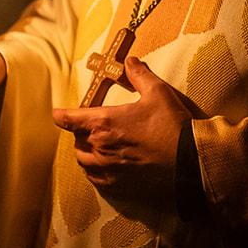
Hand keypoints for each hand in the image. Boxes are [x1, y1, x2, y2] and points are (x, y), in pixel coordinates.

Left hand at [51, 56, 188, 198]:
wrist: (190, 160)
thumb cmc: (173, 125)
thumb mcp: (157, 93)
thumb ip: (139, 76)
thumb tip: (130, 62)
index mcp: (104, 122)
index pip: (70, 119)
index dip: (61, 115)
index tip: (57, 113)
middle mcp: (100, 147)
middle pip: (76, 140)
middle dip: (80, 132)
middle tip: (91, 126)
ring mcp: (107, 168)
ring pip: (83, 160)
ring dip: (85, 152)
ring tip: (95, 146)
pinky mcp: (118, 185)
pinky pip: (95, 179)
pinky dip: (94, 171)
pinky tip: (103, 166)